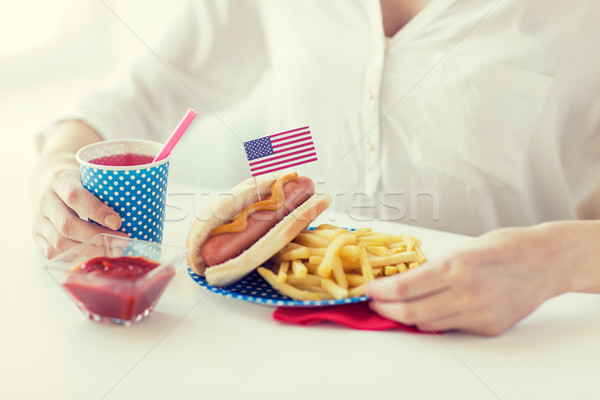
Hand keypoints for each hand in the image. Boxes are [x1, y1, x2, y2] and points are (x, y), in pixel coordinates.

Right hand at [30, 122, 125, 258]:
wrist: (48, 178)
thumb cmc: (79, 177)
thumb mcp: (92, 172)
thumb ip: (114, 183)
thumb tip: (155, 195)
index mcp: (59, 179)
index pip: (75, 196)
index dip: (96, 210)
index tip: (118, 221)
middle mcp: (45, 200)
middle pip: (67, 224)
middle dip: (97, 237)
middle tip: (123, 241)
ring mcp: (39, 219)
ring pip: (60, 242)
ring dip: (88, 250)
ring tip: (113, 251)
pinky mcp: (38, 235)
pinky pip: (52, 252)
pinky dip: (75, 257)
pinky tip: (94, 257)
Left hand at [365, 224, 575, 335]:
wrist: (545, 261)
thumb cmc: (505, 246)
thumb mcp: (463, 248)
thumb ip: (434, 268)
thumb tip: (404, 282)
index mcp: (456, 266)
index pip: (405, 288)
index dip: (380, 292)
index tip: (367, 290)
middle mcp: (466, 293)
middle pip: (411, 312)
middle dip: (386, 309)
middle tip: (374, 303)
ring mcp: (478, 313)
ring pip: (428, 324)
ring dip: (406, 317)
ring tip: (393, 308)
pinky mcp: (487, 326)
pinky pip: (450, 327)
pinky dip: (433, 320)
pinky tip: (425, 310)